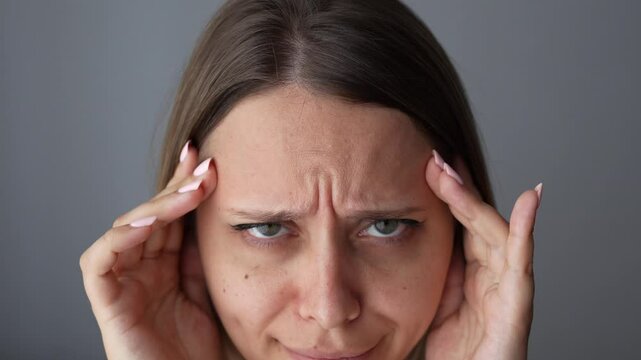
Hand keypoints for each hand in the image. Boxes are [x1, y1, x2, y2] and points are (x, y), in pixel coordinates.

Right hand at [80, 142, 220, 359]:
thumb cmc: (193, 349)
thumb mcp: (205, 289)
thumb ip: (199, 254)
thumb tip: (210, 212)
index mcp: (163, 263)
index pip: (171, 215)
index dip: (184, 186)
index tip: (204, 159)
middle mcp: (140, 266)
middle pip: (152, 214)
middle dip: (176, 186)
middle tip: (203, 165)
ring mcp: (121, 280)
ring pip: (128, 228)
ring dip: (159, 205)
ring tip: (191, 190)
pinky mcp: (105, 300)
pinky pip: (101, 261)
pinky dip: (121, 238)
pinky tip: (149, 222)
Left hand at [423, 150, 540, 359]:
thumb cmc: (459, 351)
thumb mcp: (437, 301)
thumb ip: (438, 268)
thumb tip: (417, 232)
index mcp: (472, 270)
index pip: (460, 222)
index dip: (447, 193)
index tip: (427, 163)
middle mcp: (493, 271)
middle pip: (475, 220)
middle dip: (456, 187)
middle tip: (434, 157)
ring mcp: (508, 284)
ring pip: (494, 231)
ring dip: (474, 199)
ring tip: (454, 170)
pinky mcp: (517, 304)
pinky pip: (521, 262)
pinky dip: (526, 229)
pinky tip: (531, 199)